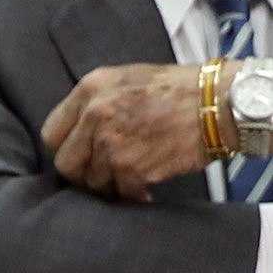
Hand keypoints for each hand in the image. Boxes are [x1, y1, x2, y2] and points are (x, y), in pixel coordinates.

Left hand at [40, 62, 207, 198]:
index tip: (80, 152)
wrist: (220, 102)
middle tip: (102, 171)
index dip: (66, 146)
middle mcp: (95, 115)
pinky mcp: (133, 167)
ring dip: (111, 183)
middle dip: (83, 172)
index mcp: (90, 89)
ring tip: (131, 174)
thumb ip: (95, 102)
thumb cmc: (178, 89)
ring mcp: (112, 143)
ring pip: (93, 182)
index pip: (52, 133)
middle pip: (66, 164)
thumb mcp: (127, 78)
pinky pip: (122, 193)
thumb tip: (75, 132)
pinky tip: (146, 187)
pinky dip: (134, 194)